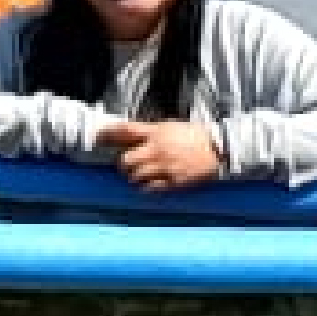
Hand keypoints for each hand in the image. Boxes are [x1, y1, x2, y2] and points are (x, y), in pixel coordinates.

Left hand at [106, 118, 220, 190]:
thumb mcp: (168, 127)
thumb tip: (123, 135)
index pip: (124, 131)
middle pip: (125, 160)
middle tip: (127, 165)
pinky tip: (150, 184)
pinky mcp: (174, 182)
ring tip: (140, 176)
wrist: (218, 148)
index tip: (98, 138)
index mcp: (156, 132)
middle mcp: (157, 149)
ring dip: (134, 177)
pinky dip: (146, 188)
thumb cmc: (191, 136)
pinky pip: (150, 189)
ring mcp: (165, 167)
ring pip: (135, 176)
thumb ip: (147, 131)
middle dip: (123, 164)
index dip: (106, 135)